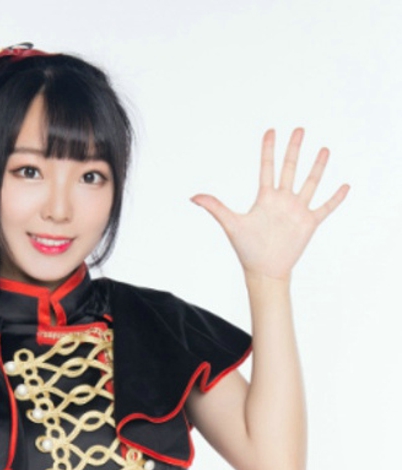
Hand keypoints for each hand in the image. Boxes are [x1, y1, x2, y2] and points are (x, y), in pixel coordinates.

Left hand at [190, 128, 349, 280]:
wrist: (264, 271)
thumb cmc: (247, 249)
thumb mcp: (231, 224)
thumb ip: (215, 207)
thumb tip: (192, 196)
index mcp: (265, 198)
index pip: (267, 167)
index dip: (268, 149)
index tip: (271, 130)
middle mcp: (282, 200)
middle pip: (290, 168)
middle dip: (294, 149)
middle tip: (300, 129)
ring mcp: (297, 210)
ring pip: (310, 183)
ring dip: (318, 167)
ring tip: (324, 149)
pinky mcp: (309, 223)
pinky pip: (326, 207)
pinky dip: (336, 198)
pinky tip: (345, 186)